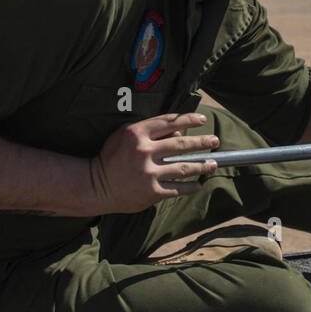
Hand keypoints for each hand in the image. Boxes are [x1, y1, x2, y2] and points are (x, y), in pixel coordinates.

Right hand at [87, 112, 218, 213]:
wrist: (95, 186)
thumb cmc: (111, 158)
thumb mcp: (124, 136)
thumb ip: (148, 131)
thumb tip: (178, 132)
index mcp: (137, 133)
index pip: (169, 122)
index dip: (189, 120)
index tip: (203, 120)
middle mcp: (144, 151)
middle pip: (181, 144)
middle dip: (202, 142)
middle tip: (215, 140)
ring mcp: (148, 173)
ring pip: (183, 167)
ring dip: (202, 165)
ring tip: (213, 163)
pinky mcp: (151, 192)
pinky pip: (177, 188)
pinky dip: (190, 187)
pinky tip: (198, 184)